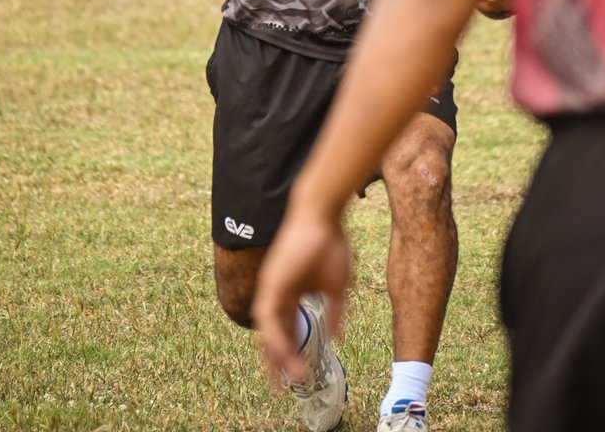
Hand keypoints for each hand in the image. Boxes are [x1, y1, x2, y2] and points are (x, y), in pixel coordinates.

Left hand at [253, 208, 350, 387]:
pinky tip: (285, 352)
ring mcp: (272, 287)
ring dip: (276, 355)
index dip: (290, 353)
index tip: (297, 375)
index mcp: (292, 293)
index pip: (287, 330)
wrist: (323, 215)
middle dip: (276, 362)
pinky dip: (275, 336)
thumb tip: (337, 338)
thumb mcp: (337, 287)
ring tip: (288, 377)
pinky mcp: (271, 281)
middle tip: (281, 388)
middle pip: (272, 335)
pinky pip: (267, 316)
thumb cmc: (331, 244)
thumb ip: (335, 313)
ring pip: (267, 330)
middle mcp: (278, 293)